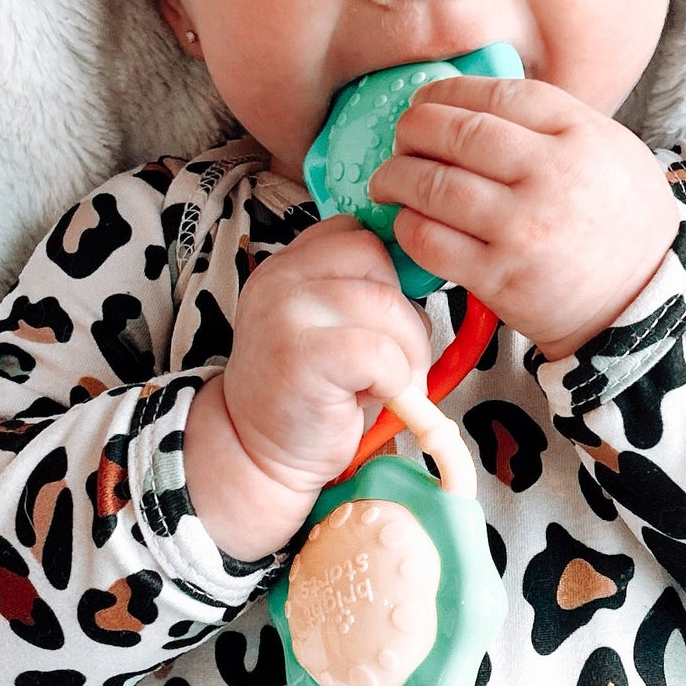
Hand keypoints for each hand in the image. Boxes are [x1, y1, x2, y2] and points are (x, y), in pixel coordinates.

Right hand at [182, 215, 431, 561]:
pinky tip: (374, 397)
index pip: (358, 233)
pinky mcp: (301, 356)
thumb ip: (360, 292)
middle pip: (376, 258)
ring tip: (388, 383)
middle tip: (396, 359)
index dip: (390, 271)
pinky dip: (394, 379)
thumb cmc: (309, 391)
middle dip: (404, 311)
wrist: (258, 452)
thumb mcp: (328, 325)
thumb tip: (428, 271)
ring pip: (385, 305)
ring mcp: (286, 313)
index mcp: (289, 265)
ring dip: (407, 353)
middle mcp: (280, 278)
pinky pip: (378, 352)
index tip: (389, 317)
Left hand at [366, 77, 678, 360]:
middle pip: (459, 133)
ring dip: (396, 177)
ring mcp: (524, 229)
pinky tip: (407, 220)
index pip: (499, 94)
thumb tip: (472, 101)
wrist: (642, 301)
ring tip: (389, 178)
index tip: (426, 99)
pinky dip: (407, 226)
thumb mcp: (608, 149)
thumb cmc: (620, 221)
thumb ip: (550, 123)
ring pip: (435, 185)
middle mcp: (552, 176)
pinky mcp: (500, 278)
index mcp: (581, 135)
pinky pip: (430, 241)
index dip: (448, 91)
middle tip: (402, 136)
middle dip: (413, 129)